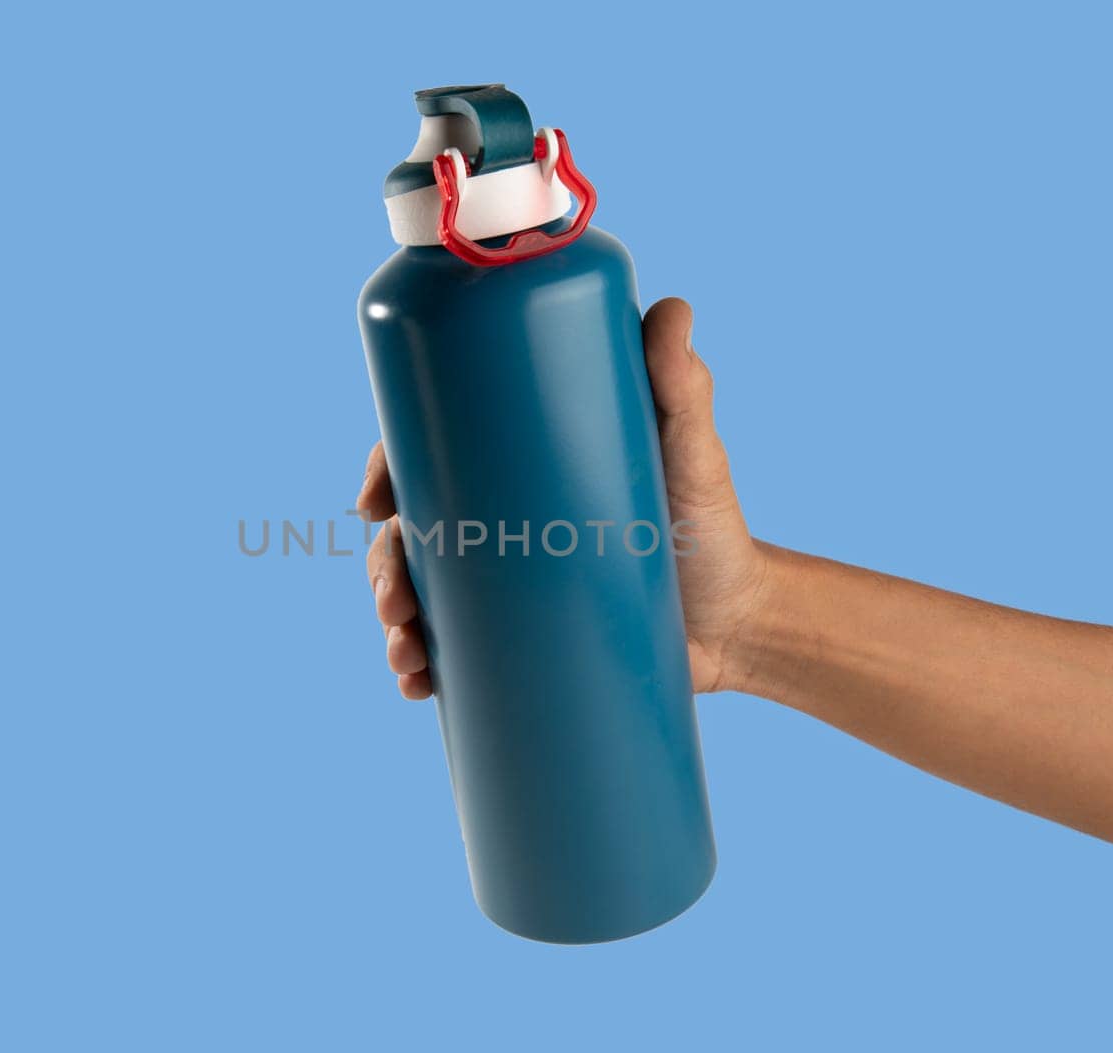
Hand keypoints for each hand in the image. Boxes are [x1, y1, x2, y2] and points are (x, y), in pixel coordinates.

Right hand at [357, 297, 772, 698]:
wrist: (738, 622)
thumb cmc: (711, 523)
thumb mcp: (690, 449)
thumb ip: (681, 383)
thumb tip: (671, 309)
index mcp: (518, 464)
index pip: (433, 451)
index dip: (386, 469)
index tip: (374, 502)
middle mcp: (499, 518)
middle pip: (411, 529)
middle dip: (382, 565)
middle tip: (394, 600)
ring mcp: (505, 581)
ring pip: (418, 590)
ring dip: (391, 618)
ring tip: (406, 650)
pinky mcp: (518, 638)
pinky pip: (449, 651)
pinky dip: (418, 666)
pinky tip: (414, 683)